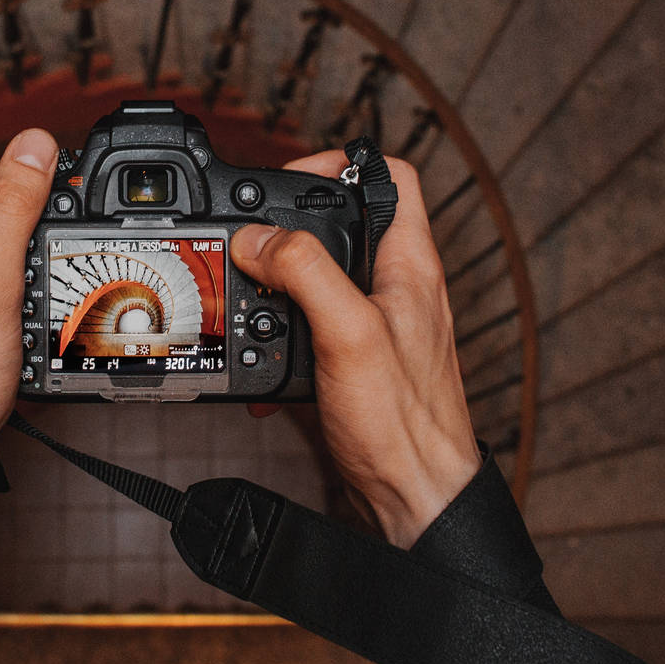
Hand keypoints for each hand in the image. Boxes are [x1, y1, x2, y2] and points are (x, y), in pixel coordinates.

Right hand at [230, 153, 481, 547]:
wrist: (415, 500)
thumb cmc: (404, 424)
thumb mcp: (348, 332)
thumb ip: (306, 271)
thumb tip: (259, 236)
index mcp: (411, 265)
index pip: (392, 176)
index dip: (342, 163)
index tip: (291, 179)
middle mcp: (400, 288)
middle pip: (344, 224)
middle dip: (290, 230)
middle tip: (252, 242)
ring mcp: (379, 325)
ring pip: (322, 279)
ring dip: (280, 290)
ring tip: (249, 300)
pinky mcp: (357, 363)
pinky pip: (312, 332)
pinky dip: (282, 342)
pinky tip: (264, 373)